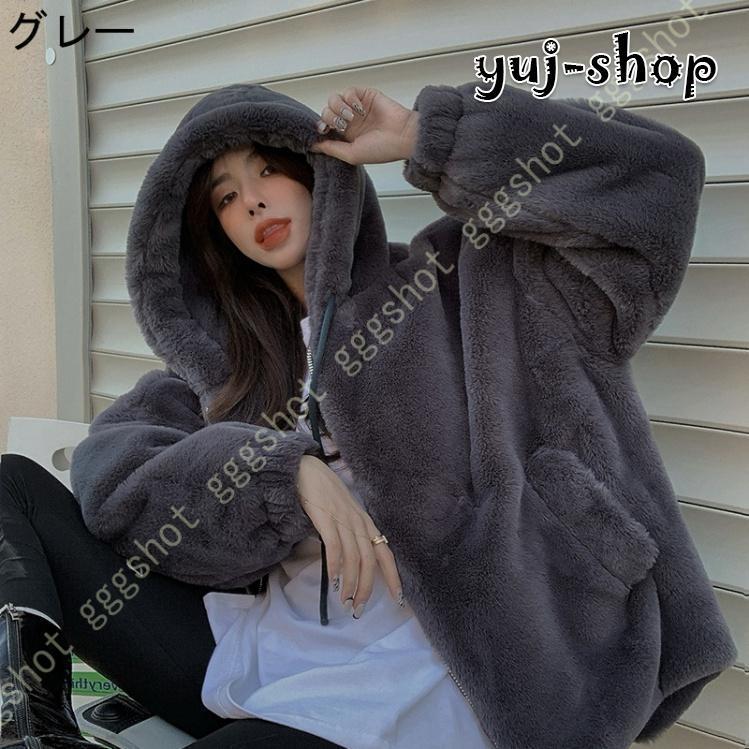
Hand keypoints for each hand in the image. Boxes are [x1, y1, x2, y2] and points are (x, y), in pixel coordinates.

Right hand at [295, 455, 403, 613]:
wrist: (304, 469)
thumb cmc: (323, 493)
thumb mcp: (343, 514)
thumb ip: (350, 533)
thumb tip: (351, 562)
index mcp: (365, 522)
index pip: (385, 552)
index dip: (392, 576)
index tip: (397, 599)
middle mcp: (358, 521)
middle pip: (370, 560)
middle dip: (367, 587)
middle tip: (359, 608)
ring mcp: (342, 518)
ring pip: (354, 556)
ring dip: (350, 582)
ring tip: (345, 601)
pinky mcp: (325, 516)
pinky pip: (334, 545)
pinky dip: (335, 565)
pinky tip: (333, 580)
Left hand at [308, 86, 418, 164]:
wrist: (402, 136)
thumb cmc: (382, 149)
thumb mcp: (351, 154)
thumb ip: (331, 149)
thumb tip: (312, 145)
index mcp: (346, 136)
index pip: (324, 126)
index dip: (321, 126)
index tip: (324, 130)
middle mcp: (350, 121)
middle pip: (326, 112)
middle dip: (330, 117)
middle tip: (343, 125)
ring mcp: (357, 108)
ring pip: (333, 99)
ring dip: (338, 107)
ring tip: (350, 117)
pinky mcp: (365, 95)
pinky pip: (348, 91)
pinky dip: (350, 98)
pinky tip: (359, 108)